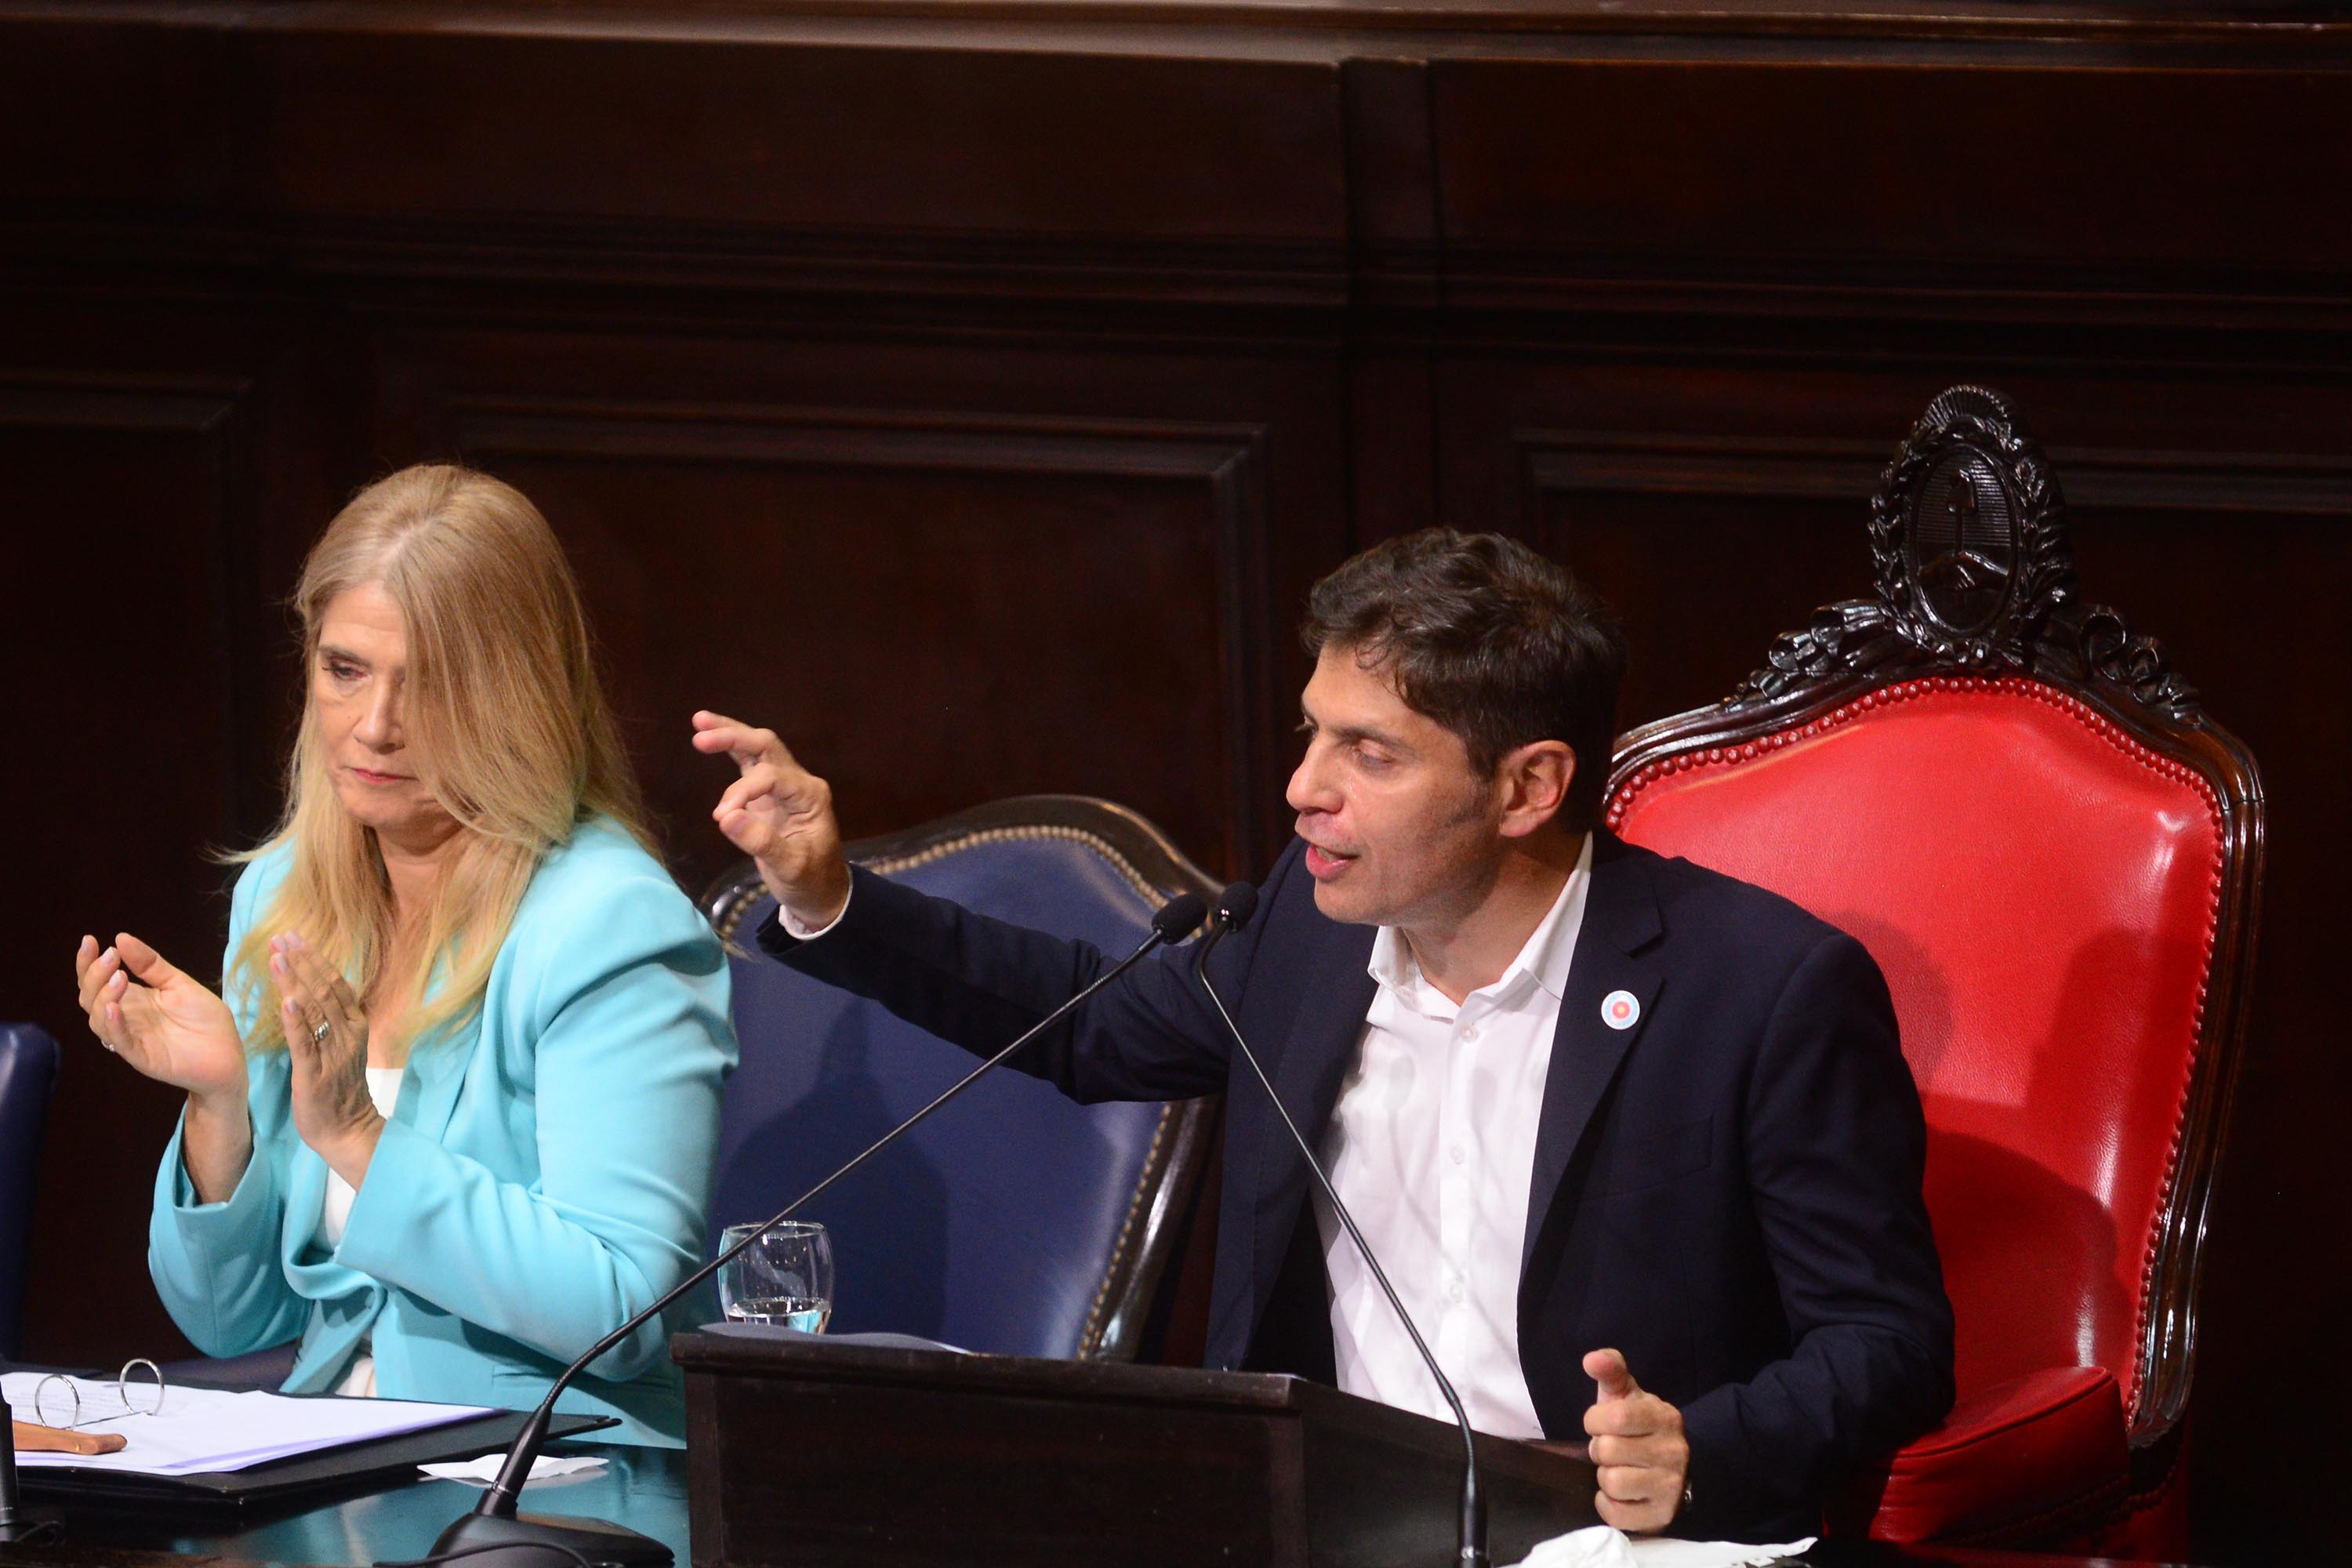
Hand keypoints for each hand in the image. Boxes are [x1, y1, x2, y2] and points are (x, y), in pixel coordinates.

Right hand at [74, 932, 247, 1106]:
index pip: (97, 981)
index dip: (88, 963)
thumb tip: (121, 938)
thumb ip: (151, 965)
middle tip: (110, 955)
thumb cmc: (205, 1019)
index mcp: (133, 999)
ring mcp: (132, 1038)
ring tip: (120, 977)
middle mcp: (126, 1018)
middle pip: (90, 998)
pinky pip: (120, 1042)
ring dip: (104, 996)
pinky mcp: (143, 1057)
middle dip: (94, 975)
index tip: (89, 940)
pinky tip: (114, 1007)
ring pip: (98, 1019)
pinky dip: (113, 1025)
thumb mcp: (179, 983)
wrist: (229, 1054)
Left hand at [270, 933, 383, 1184]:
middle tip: (281, 936)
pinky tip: (286, 1000)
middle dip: (302, 960)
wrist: (349, 1131)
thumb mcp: (341, 1049)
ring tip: (278, 956)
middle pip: (326, 988)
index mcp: (355, 1026)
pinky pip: (306, 1042)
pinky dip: (296, 1020)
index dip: (315, 958)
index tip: (294, 937)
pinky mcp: (316, 1073)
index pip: (336, 983)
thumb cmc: (340, 1091)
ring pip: (315, 1009)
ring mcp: (334, 1053)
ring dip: (296, 980)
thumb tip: (310, 993)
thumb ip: (330, 1022)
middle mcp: (348, 1034)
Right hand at [692, 710, 850, 928]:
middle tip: (700, 737)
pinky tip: (708, 736)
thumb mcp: (790, 867)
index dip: (742, 791)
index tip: (721, 818)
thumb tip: (726, 818)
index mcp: (810, 795)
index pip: (771, 777)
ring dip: (730, 734)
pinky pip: (750, 763)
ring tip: (699, 720)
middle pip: (767, 746)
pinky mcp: (768, 793)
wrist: (820, 890)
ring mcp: (784, 785)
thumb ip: (762, 842)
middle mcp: (799, 782)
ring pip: (758, 748)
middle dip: (735, 737)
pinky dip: (730, 749)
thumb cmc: (810, 879)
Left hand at [1582, 1347, 1688, 1532]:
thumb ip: (1611, 1370)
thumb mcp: (1627, 1395)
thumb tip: (1591, 1359)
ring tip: (1617, 1470)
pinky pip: (1615, 1514)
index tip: (1597, 1423)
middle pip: (1608, 1451)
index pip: (1616, 1416)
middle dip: (1599, 1450)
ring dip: (1604, 1478)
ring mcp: (1670, 1487)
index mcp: (1664, 1417)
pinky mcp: (1661, 1516)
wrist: (1675, 1468)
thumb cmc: (1640, 1427)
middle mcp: (1673, 1452)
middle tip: (1609, 1450)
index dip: (1595, 1420)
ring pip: (1612, 1483)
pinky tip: (1618, 1494)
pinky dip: (1608, 1504)